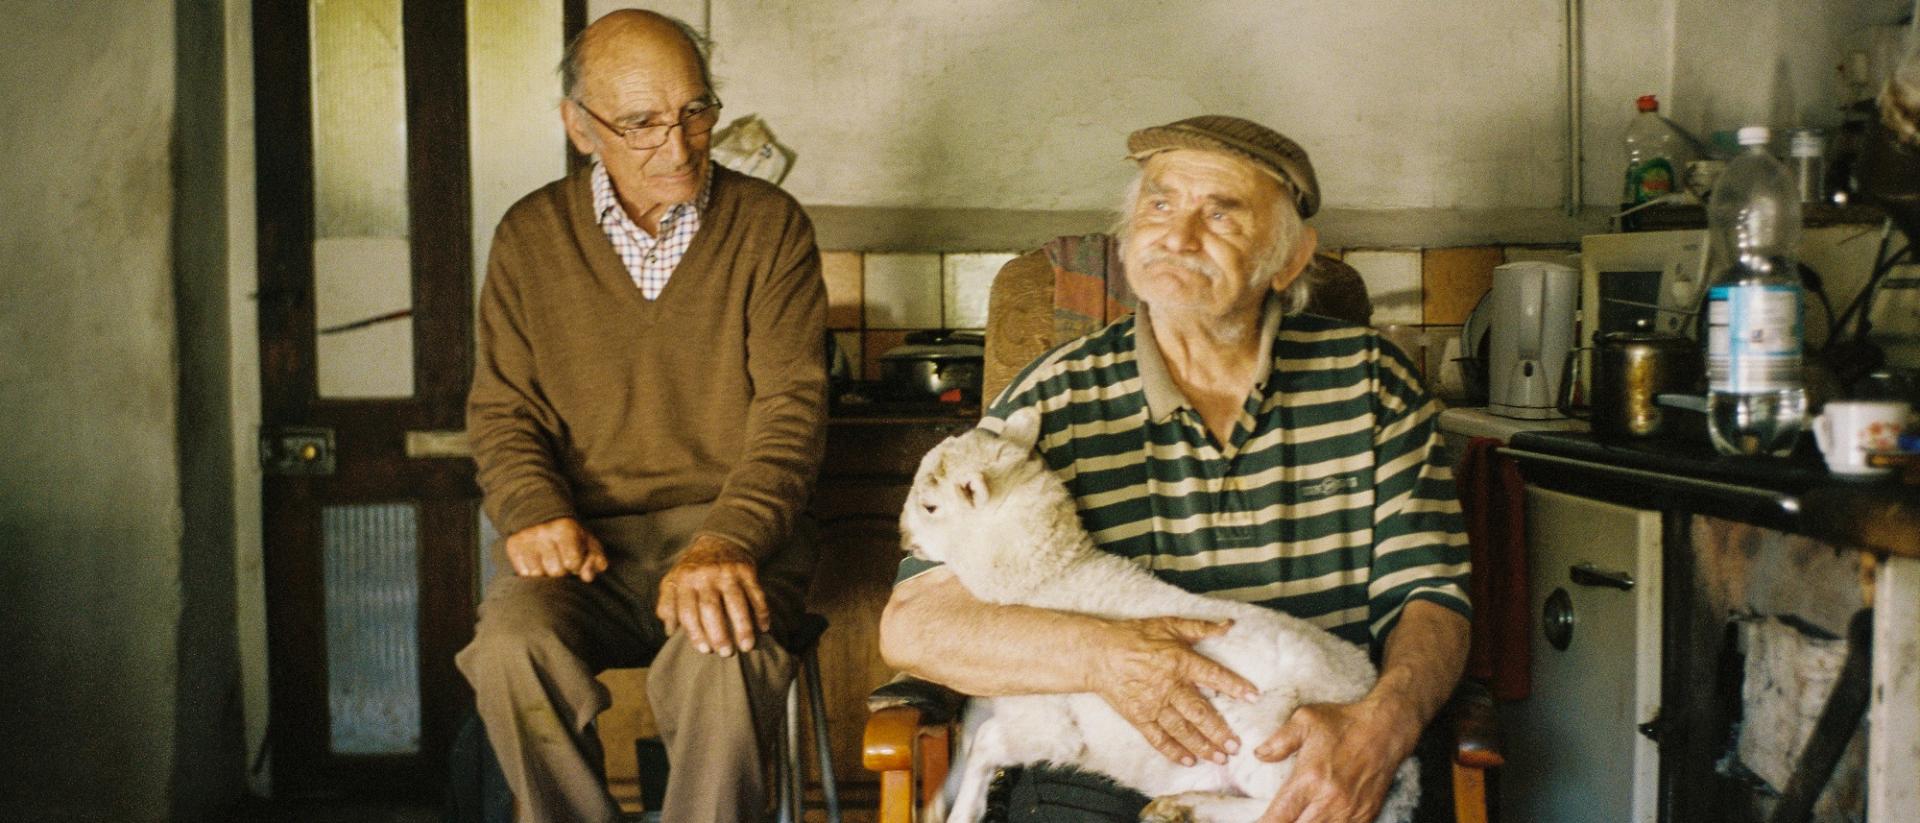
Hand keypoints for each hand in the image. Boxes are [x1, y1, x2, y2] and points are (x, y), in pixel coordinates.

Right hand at [505, 517, 607, 581]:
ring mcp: (526, 539)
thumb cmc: (570, 534)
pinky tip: (536, 563)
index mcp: (565, 529)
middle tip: (560, 560)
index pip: (572, 562)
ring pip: (537, 574)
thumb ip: (595, 559)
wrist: (541, 515)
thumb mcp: (588, 542)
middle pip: (555, 571)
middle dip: (561, 571)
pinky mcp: (513, 545)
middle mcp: (543, 532)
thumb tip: (588, 577)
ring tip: (548, 563)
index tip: (574, 559)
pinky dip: (530, 572)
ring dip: (545, 573)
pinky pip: (522, 572)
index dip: (576, 566)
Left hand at [654, 534, 769, 656]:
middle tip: (726, 653)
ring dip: (743, 626)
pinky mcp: (746, 570)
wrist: (718, 541)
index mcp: (684, 581)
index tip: (705, 650)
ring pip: (736, 602)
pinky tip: (764, 628)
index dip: (696, 633)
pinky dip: (761, 611)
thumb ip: (667, 605)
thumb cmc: (692, 570)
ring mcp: (727, 572)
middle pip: (711, 609)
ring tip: (747, 646)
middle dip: (719, 633)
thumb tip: (669, 630)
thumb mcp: (673, 581)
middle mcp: (705, 576)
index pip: (688, 612)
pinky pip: (756, 593)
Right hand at [1089, 617, 1258, 766]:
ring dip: (1202, 745)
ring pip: (1182, 730)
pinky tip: (1188, 760)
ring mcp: (1153, 704)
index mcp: (1179, 661)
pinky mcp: (1139, 717)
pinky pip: (1158, 738)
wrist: (1098, 654)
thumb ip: (1200, 627)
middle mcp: (1169, 686)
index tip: (1252, 697)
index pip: (1213, 676)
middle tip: (1236, 745)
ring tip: (1220, 758)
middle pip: (1200, 713)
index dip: (1234, 685)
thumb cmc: (1134, 636)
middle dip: (1220, 731)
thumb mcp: (1168, 624)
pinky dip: (1173, 751)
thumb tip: (1229, 624)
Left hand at [1254, 695, 1419, 822]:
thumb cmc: (1343, 723)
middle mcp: (1329, 800)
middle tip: (1278, 817)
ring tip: (1296, 817)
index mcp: (1310, 779)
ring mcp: (1350, 812)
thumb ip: (1279, 740)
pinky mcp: (1365, 816)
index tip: (1259, 821)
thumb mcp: (1305, 720)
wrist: (1386, 729)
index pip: (1280, 816)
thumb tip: (1259, 755)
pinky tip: (1318, 818)